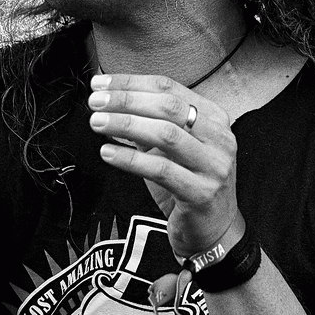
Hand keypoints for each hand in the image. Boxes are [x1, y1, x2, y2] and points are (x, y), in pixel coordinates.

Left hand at [88, 73, 238, 259]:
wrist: (214, 231)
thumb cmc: (187, 182)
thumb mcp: (171, 146)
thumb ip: (147, 122)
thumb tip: (107, 99)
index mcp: (213, 117)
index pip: (168, 88)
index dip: (131, 83)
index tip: (100, 83)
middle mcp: (219, 137)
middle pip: (168, 106)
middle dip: (126, 100)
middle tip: (95, 102)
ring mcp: (214, 166)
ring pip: (166, 134)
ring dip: (126, 124)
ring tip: (97, 123)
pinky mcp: (201, 193)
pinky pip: (161, 170)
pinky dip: (130, 159)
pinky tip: (108, 153)